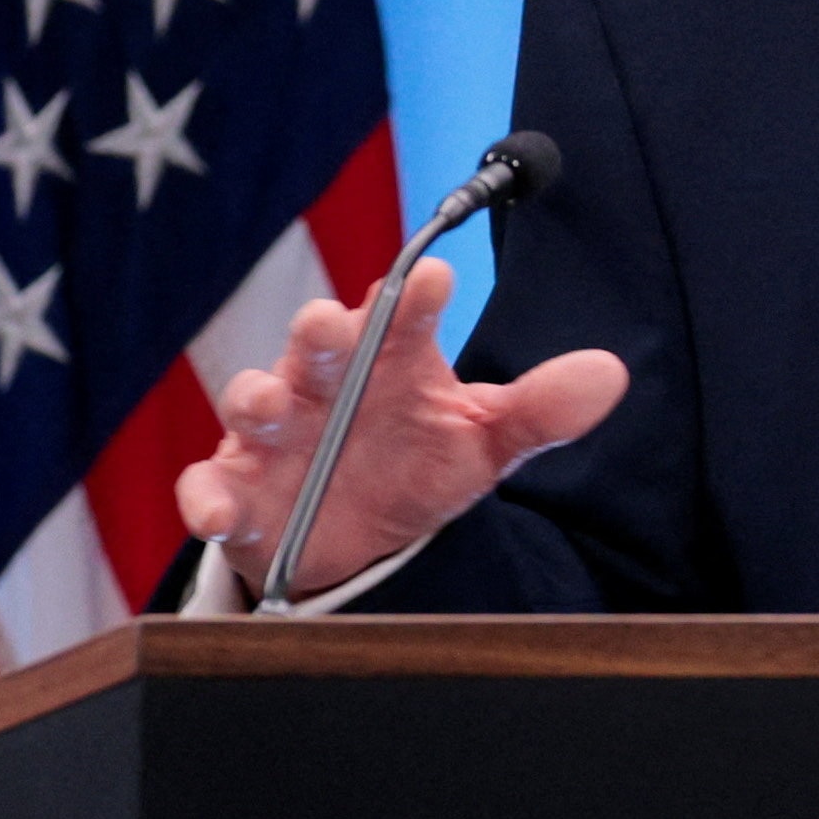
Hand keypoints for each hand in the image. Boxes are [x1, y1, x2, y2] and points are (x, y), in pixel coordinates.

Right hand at [174, 257, 629, 595]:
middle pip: (318, 346)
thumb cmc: (416, 464)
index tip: (436, 278)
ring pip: (253, 403)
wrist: (357, 539)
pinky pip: (209, 488)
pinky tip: (218, 510)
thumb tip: (610, 374)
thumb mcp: (484, 442)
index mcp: (389, 359)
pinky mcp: (235, 489)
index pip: (403, 314)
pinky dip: (208, 497)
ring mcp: (274, 434)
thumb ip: (540, 411)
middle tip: (329, 324)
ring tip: (268, 402)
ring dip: (256, 398)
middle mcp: (325, 383)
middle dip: (321, 333)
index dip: (416, 296)